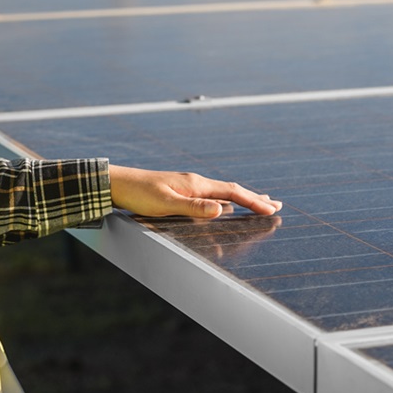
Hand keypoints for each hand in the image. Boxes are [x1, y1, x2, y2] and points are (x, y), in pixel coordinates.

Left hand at [109, 165, 281, 218]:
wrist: (117, 183)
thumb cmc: (138, 194)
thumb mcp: (166, 203)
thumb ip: (194, 207)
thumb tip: (221, 209)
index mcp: (196, 184)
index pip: (232, 192)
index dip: (253, 202)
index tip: (272, 210)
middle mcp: (195, 183)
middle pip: (232, 190)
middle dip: (255, 198)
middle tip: (276, 204)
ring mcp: (188, 186)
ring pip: (223, 193)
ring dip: (242, 199)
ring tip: (258, 203)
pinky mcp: (179, 190)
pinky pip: (211, 196)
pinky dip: (225, 200)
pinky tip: (223, 205)